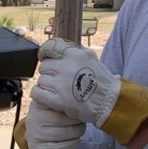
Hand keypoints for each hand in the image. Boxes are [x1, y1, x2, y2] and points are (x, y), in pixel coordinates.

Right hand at [22, 100, 84, 148]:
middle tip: (82, 122)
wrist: (41, 135)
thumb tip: (81, 99)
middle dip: (77, 122)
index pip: (58, 104)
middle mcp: (33, 119)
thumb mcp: (56, 104)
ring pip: (61, 134)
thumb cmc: (54, 116)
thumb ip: (64, 100)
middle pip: (60, 120)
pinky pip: (59, 148)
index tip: (81, 110)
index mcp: (38, 103)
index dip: (72, 108)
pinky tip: (74, 141)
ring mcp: (34, 135)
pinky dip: (71, 146)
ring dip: (76, 134)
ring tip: (80, 130)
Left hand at [30, 38, 147, 145]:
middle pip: (44, 66)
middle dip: (49, 72)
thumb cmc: (101, 80)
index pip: (50, 46)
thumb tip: (57, 48)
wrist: (109, 101)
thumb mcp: (90, 57)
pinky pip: (37, 93)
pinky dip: (39, 94)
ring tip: (56, 89)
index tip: (44, 57)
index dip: (44, 52)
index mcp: (75, 55)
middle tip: (57, 79)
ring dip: (46, 85)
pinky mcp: (58, 100)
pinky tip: (47, 96)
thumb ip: (74, 51)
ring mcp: (61, 84)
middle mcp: (67, 67)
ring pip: (41, 80)